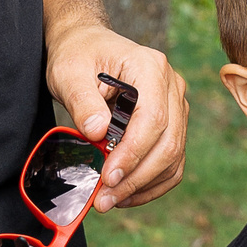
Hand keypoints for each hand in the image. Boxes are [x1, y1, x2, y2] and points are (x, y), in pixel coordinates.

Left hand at [47, 23, 187, 210]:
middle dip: (136, 177)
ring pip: (174, 156)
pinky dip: (153, 182)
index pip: (153, 119)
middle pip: (168, 142)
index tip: (107, 177)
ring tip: (111, 200)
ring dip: (144, 185)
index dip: (133, 154)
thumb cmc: (78, 56)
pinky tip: (127, 193)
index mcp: (150, 68)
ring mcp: (176, 104)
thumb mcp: (69, 73)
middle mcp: (172, 85)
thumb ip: (83, 101)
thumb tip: (98, 132)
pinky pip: (172, 160)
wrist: (87, 45)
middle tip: (105, 199)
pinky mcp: (173, 121)